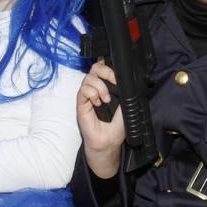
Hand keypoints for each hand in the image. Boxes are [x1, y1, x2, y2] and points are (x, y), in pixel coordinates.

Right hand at [77, 59, 126, 177]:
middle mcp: (96, 89)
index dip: (109, 66)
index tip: (118, 75)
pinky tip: (98, 103)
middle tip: (114, 81)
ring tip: (106, 99)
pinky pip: (82, 90)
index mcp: (107, 87)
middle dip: (106, 71)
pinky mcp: (81, 103)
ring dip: (100, 86)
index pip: (104, 67)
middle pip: (95, 68)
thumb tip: (123, 77)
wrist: (109, 141)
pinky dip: (92, 94)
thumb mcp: (126, 105)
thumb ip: (124, 91)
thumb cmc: (117, 126)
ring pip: (89, 77)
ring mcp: (88, 95)